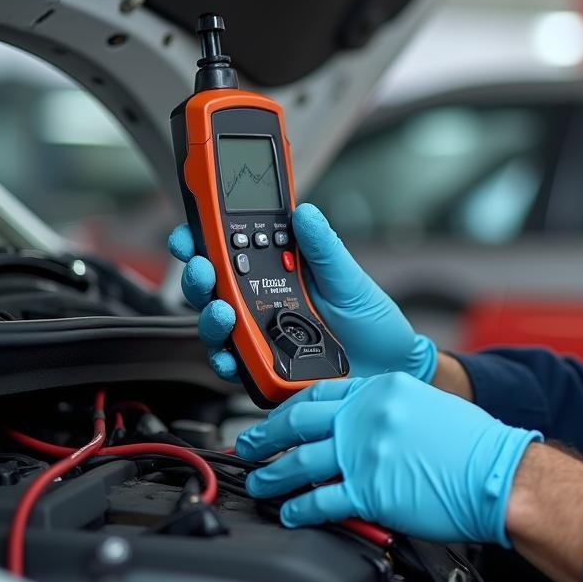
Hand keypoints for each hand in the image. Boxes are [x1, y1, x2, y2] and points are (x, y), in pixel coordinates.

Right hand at [168, 203, 436, 382]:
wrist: (391, 367)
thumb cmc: (372, 321)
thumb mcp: (349, 278)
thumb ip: (324, 248)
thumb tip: (304, 212)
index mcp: (279, 271)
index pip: (231, 250)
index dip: (203, 238)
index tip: (191, 230)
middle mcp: (263, 302)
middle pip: (214, 286)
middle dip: (199, 274)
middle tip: (203, 267)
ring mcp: (261, 336)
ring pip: (217, 325)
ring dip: (210, 316)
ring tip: (223, 312)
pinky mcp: (266, 369)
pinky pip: (236, 366)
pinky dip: (227, 360)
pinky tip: (232, 355)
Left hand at [235, 373, 541, 544]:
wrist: (497, 470)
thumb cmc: (472, 442)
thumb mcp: (426, 403)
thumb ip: (387, 408)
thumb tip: (357, 426)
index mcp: (383, 388)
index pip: (323, 390)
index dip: (292, 405)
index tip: (277, 416)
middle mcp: (369, 415)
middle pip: (300, 421)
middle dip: (266, 435)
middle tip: (248, 444)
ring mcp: (367, 453)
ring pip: (301, 462)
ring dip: (273, 475)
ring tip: (259, 484)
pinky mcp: (371, 491)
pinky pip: (321, 501)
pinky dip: (299, 509)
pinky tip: (289, 512)